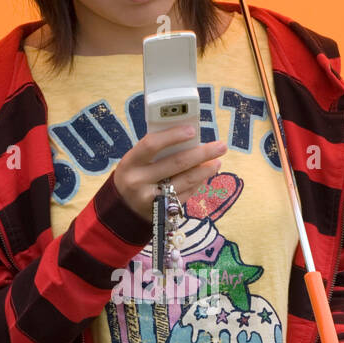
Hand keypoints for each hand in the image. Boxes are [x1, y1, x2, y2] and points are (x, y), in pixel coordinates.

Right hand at [113, 123, 227, 220]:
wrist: (123, 210)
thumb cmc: (134, 176)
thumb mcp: (136, 161)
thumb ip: (156, 151)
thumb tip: (190, 138)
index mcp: (130, 163)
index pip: (151, 145)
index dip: (173, 136)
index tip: (192, 130)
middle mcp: (138, 181)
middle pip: (176, 163)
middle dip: (202, 153)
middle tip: (220, 146)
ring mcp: (151, 199)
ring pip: (185, 181)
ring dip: (205, 170)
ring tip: (217, 161)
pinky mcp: (162, 212)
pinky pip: (185, 195)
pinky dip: (197, 183)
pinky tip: (205, 175)